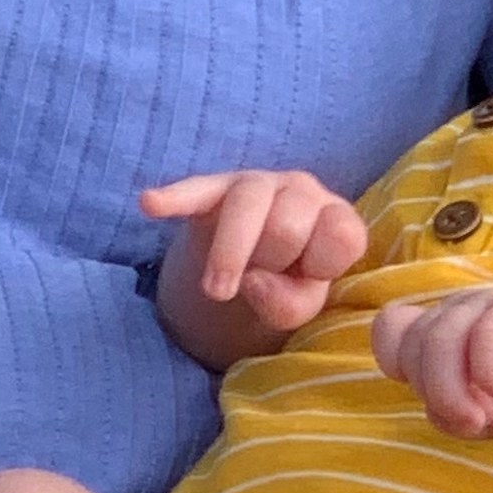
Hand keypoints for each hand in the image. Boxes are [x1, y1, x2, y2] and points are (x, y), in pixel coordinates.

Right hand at [143, 167, 369, 361]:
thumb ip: (290, 303)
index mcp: (334, 219)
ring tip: (216, 292)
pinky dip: (175, 198)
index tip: (304, 280)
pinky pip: (194, 189)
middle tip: (257, 281)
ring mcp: (256, 184)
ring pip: (247, 204)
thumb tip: (252, 282)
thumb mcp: (296, 308)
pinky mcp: (212, 188)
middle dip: (270, 263)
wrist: (242, 275)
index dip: (320, 266)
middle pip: (288, 226)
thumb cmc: (281, 287)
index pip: (341, 236)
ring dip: (230, 253)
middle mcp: (301, 191)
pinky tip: (151, 204)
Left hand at [374, 286, 492, 434]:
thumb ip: (449, 415)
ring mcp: (486, 305)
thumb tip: (442, 412)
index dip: (395, 362)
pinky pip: (487, 335)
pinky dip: (487, 371)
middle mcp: (456, 310)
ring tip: (484, 414)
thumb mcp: (480, 417)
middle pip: (413, 344)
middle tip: (470, 419)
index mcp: (439, 327)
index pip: (389, 326)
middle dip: (434, 392)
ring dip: (454, 389)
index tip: (428, 394)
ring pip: (442, 339)